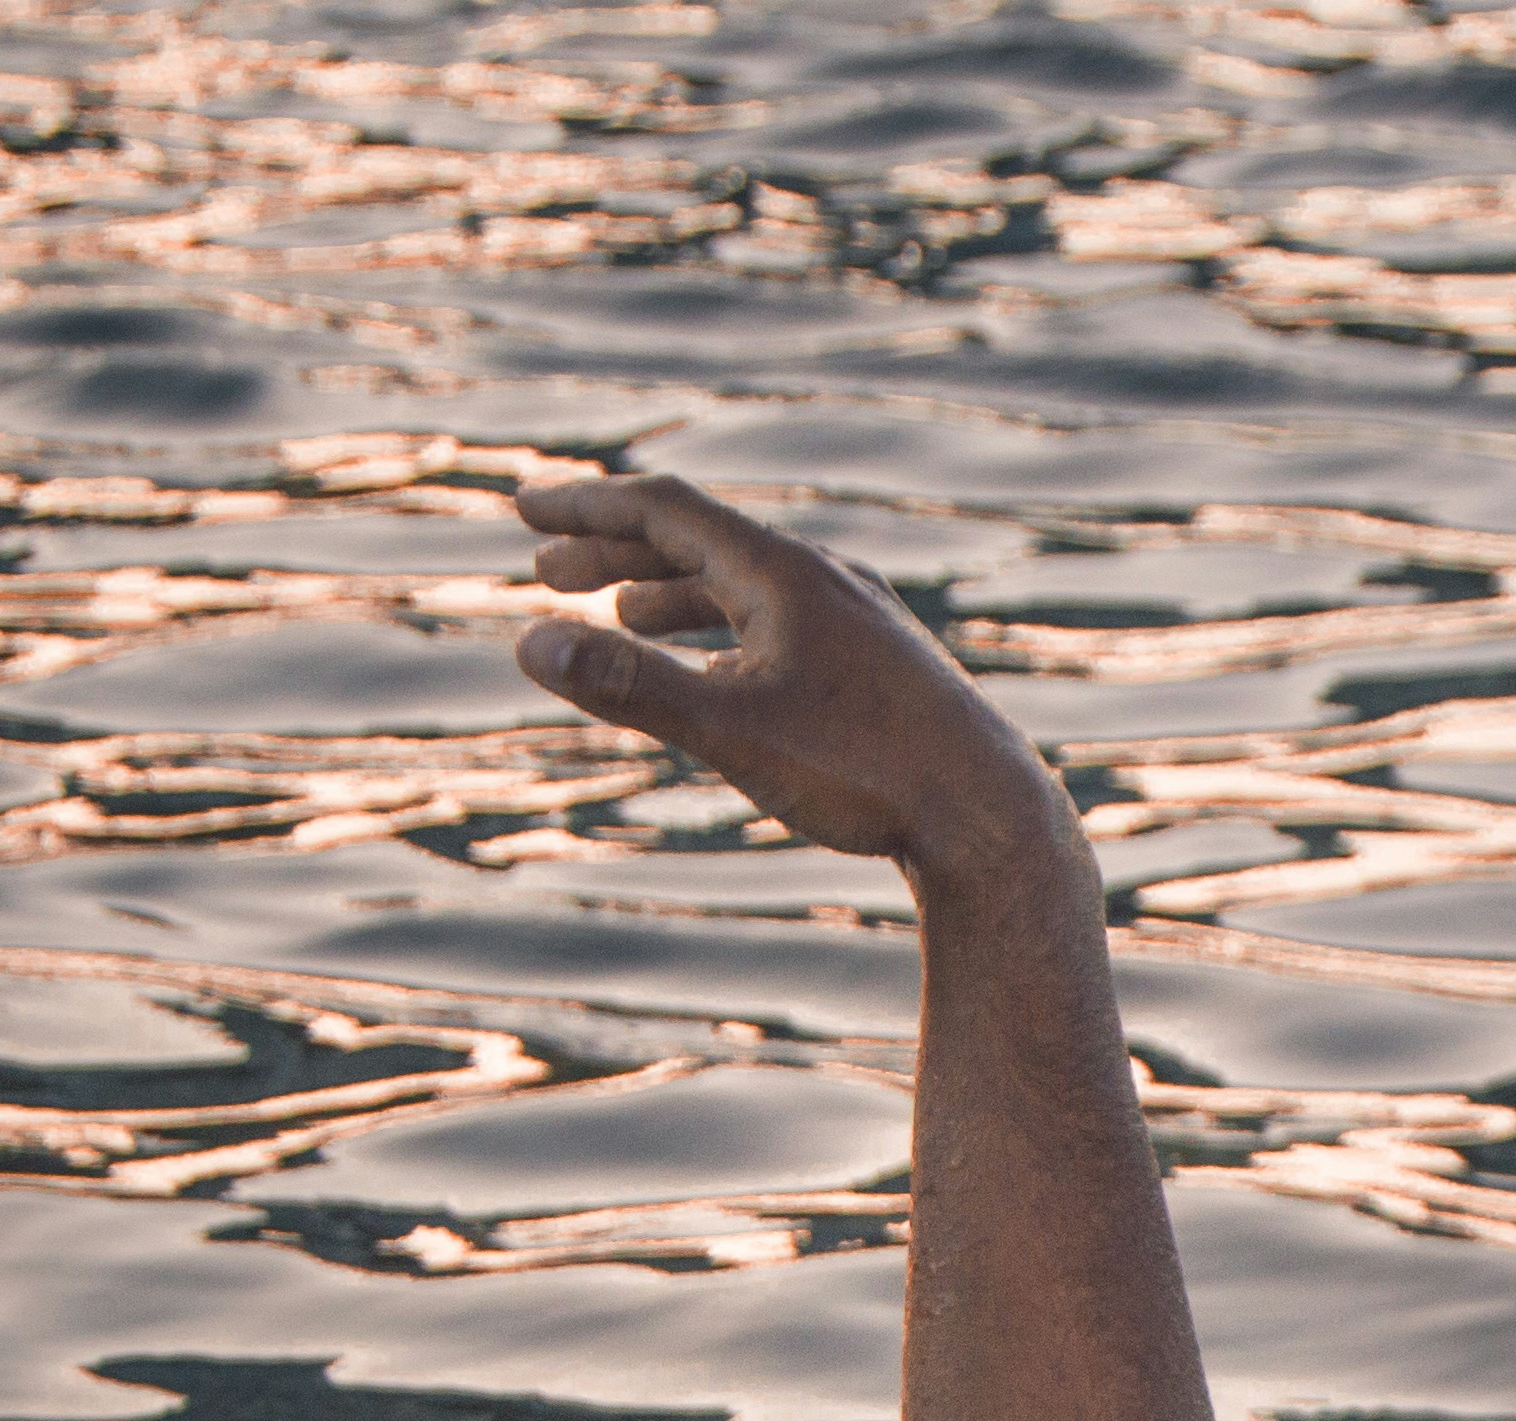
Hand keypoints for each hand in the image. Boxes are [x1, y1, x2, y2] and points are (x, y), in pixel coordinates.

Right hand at [511, 472, 1082, 879]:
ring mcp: (861, 621)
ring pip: (746, 588)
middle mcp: (826, 580)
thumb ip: (629, 687)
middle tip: (547, 571)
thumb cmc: (866, 773)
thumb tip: (528, 646)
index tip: (524, 506)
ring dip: (673, 596)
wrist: (991, 819)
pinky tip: (717, 676)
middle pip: (702, 542)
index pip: (666, 509)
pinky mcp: (884, 667)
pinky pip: (784, 626)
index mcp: (785, 573)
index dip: (587, 505)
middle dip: (617, 552)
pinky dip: (730, 635)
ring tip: (619, 619)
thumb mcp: (732, 729)